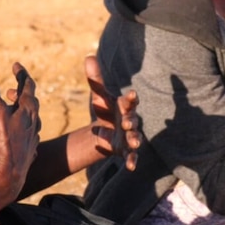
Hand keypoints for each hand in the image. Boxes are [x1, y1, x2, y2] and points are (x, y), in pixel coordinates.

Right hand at [0, 58, 39, 202]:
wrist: (6, 175)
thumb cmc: (0, 141)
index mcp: (27, 110)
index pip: (27, 86)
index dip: (21, 74)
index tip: (16, 66)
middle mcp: (34, 123)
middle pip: (32, 103)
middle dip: (21, 93)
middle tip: (11, 90)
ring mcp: (32, 139)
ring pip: (33, 121)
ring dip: (24, 113)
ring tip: (16, 111)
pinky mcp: (28, 154)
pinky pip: (30, 139)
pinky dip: (25, 132)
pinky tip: (21, 137)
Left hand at [84, 55, 140, 170]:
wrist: (105, 129)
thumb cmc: (105, 109)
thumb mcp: (99, 95)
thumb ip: (95, 79)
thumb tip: (88, 57)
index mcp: (123, 106)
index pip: (128, 101)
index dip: (130, 98)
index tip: (131, 94)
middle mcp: (129, 120)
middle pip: (132, 120)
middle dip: (130, 121)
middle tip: (126, 123)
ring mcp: (129, 136)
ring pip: (135, 138)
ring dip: (136, 140)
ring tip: (135, 143)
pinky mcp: (126, 150)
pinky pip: (131, 156)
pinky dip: (132, 160)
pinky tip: (131, 167)